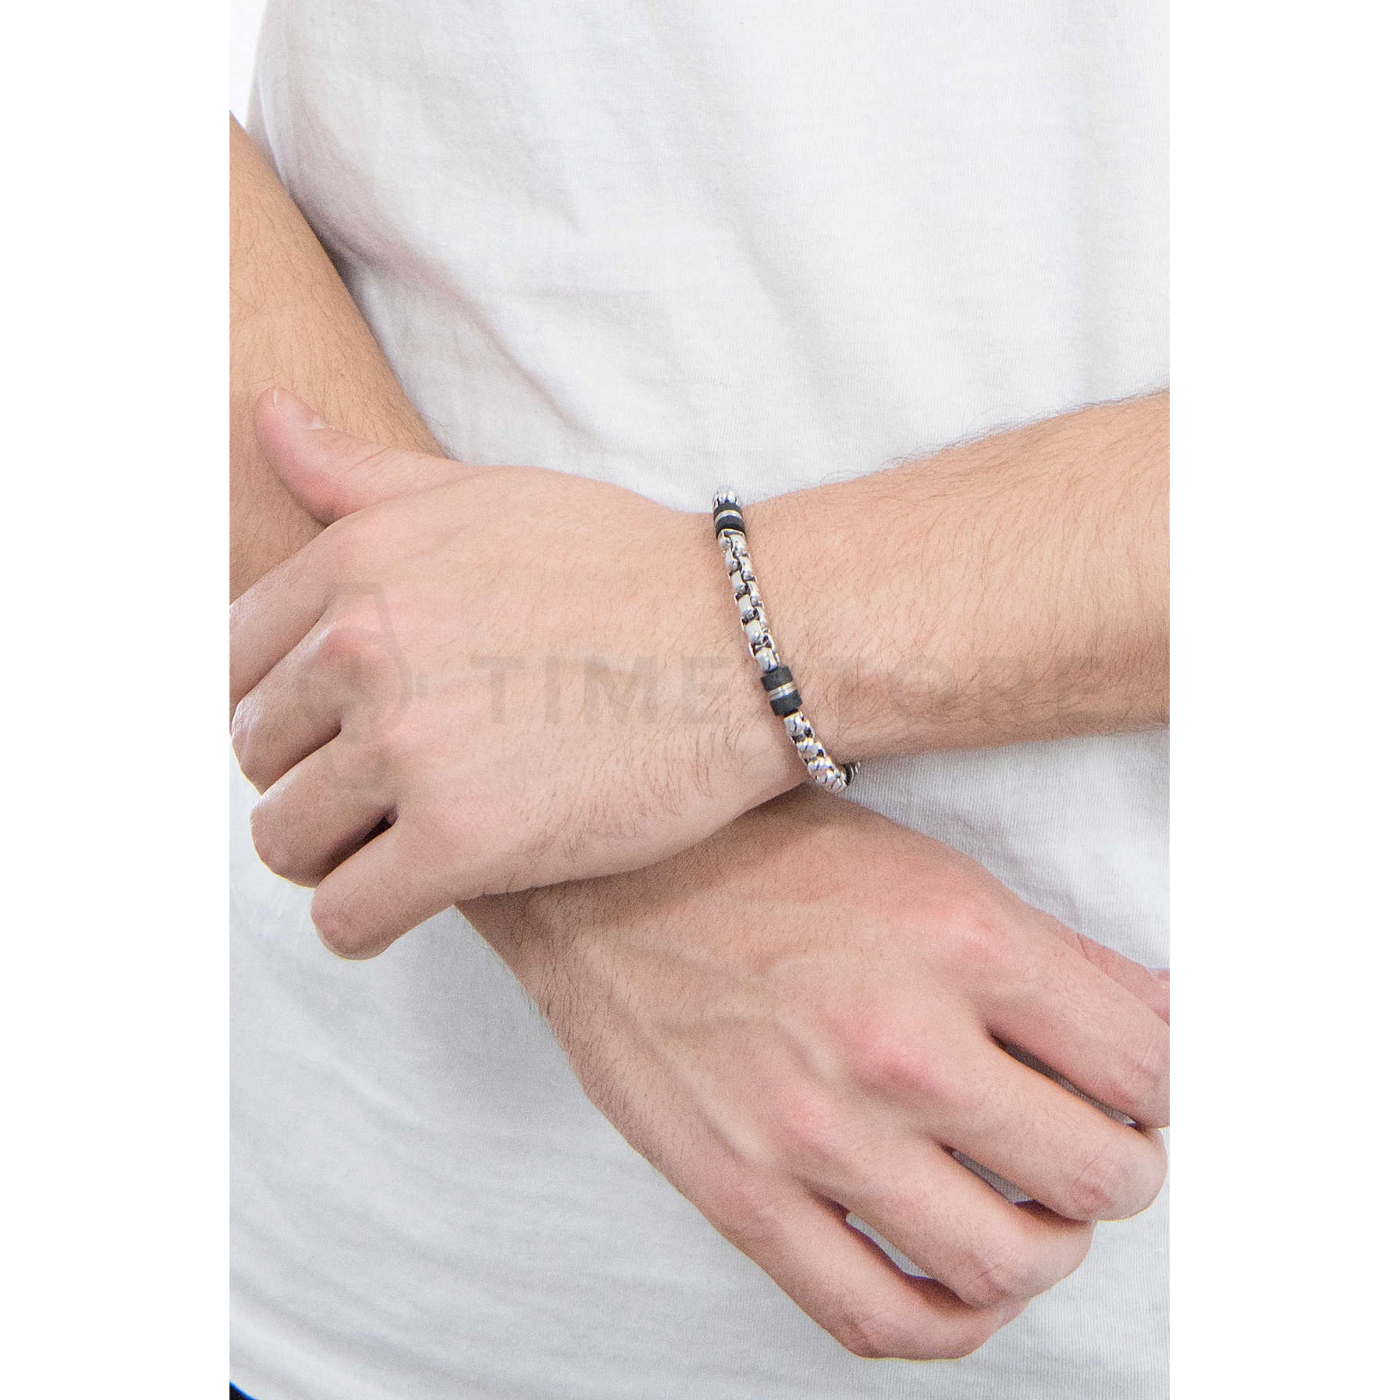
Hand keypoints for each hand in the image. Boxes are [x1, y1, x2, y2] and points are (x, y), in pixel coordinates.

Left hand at [230, 391, 803, 953]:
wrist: (748, 646)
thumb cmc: (625, 567)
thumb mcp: (484, 494)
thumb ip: (359, 473)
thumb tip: (262, 415)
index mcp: (355, 565)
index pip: (232, 663)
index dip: (283, 705)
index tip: (339, 726)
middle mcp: (362, 651)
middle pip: (255, 755)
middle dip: (308, 775)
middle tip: (385, 786)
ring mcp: (409, 749)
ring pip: (285, 842)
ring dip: (329, 852)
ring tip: (394, 842)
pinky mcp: (464, 842)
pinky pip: (346, 916)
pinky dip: (364, 918)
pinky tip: (412, 897)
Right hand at [466, 789, 1168, 1360]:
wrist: (598, 876)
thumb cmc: (753, 855)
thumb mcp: (921, 866)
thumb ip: (1053, 952)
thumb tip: (1159, 1020)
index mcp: (958, 938)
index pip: (1142, 1065)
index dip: (1162, 1086)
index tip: (1139, 1088)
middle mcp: (897, 1040)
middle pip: (1098, 1174)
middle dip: (1125, 1170)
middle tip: (1103, 1148)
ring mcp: (816, 1131)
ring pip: (1006, 1262)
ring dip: (1052, 1249)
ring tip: (1038, 1212)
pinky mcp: (744, 1194)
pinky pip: (877, 1317)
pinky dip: (950, 1324)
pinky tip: (960, 1283)